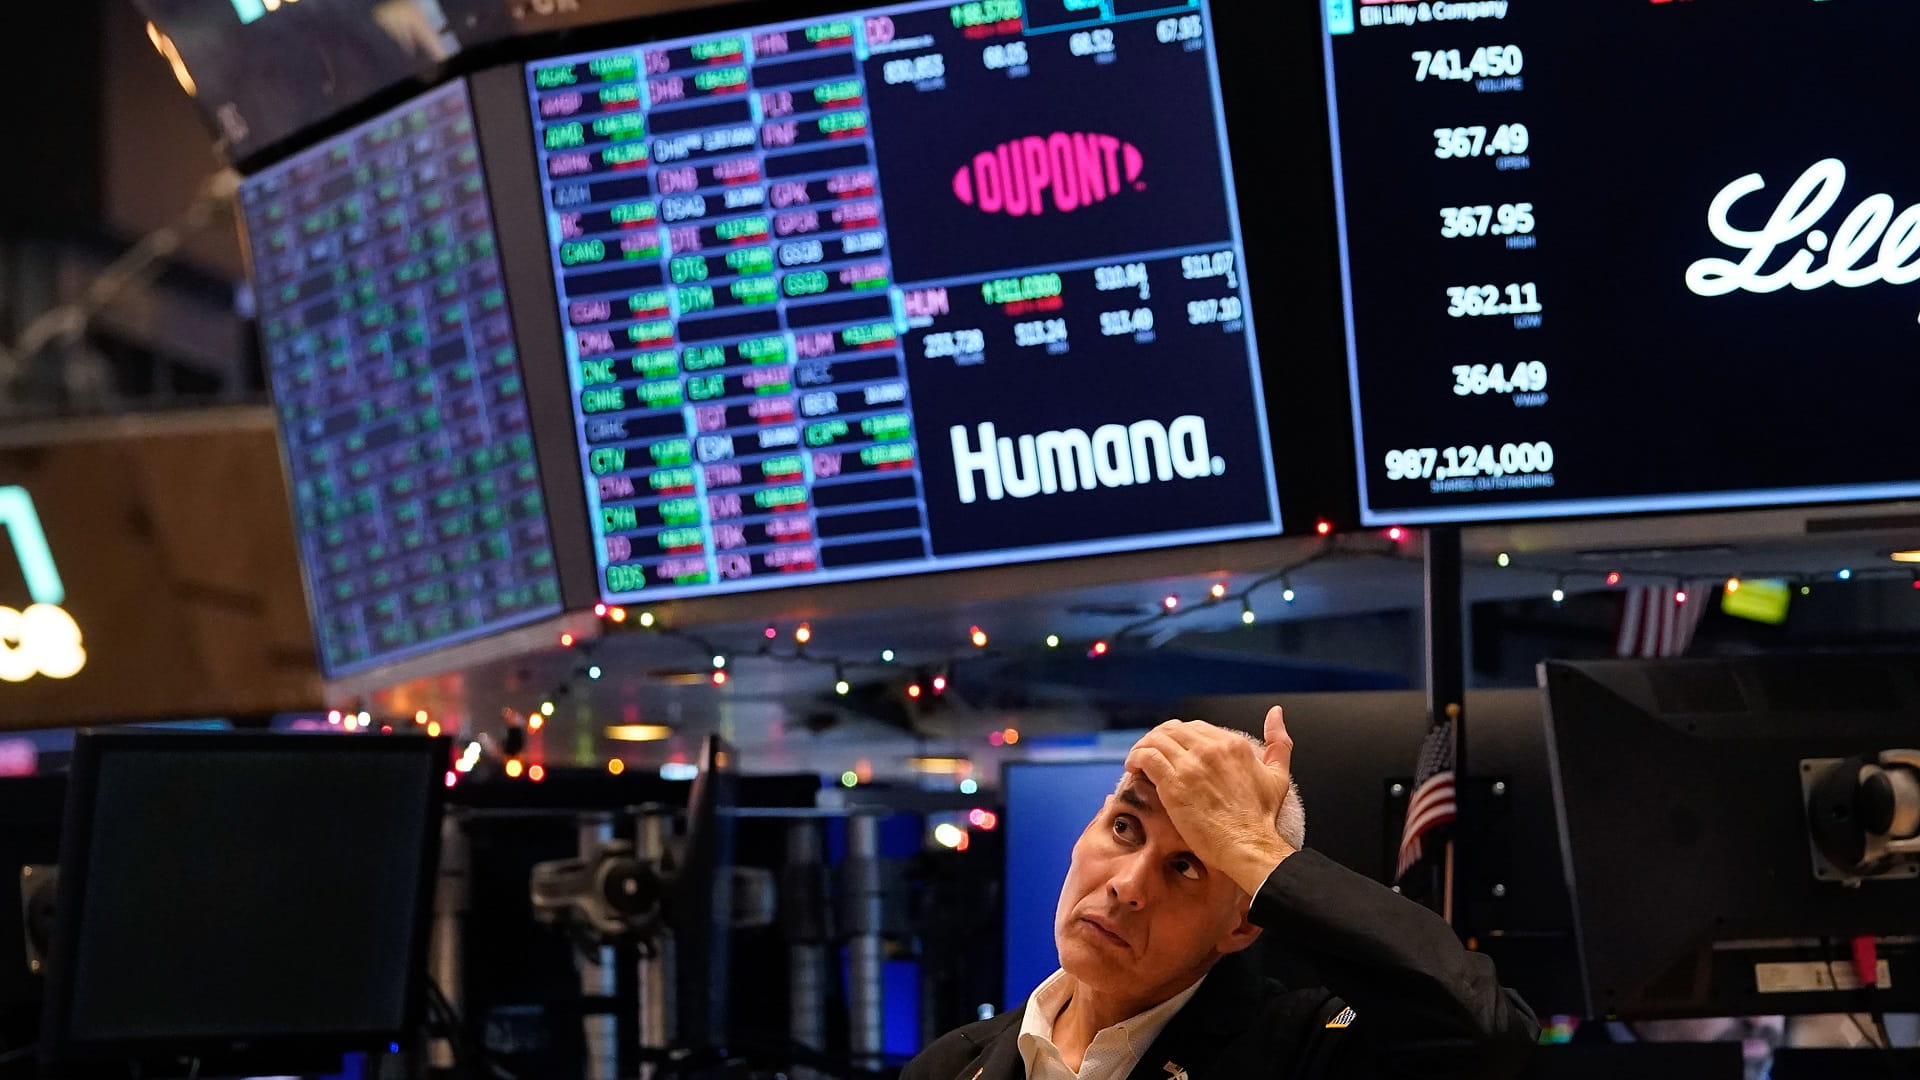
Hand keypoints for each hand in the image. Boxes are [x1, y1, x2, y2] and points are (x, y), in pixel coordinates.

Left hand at [1122, 707, 1295, 895]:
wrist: (1249, 846)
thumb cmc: (1262, 818)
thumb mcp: (1277, 774)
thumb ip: (1279, 741)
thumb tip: (1276, 713)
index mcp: (1233, 744)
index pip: (1195, 727)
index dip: (1178, 736)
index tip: (1171, 749)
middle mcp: (1211, 749)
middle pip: (1172, 729)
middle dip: (1157, 738)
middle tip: (1149, 752)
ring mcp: (1191, 765)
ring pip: (1156, 739)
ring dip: (1143, 746)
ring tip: (1138, 760)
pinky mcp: (1174, 784)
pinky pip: (1147, 757)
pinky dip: (1136, 758)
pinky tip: (1133, 768)